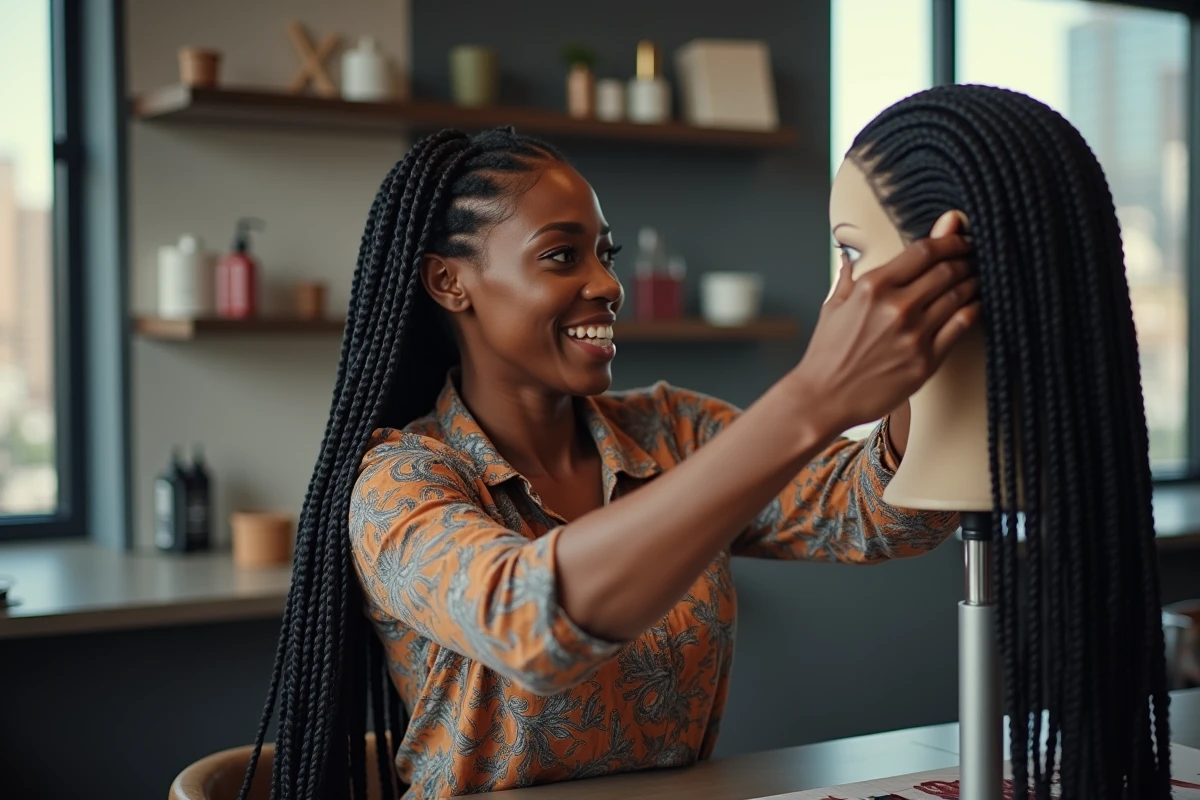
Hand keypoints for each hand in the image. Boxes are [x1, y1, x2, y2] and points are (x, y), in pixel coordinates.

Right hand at [793, 211, 979, 432]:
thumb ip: (851, 276)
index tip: (960, 237)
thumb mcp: (834, 306)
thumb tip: (851, 255)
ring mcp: (914, 334)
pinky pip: (961, 325)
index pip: (924, 251)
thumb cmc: (827, 353)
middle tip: (975, 256)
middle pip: (947, 270)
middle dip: (966, 258)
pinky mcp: (926, 360)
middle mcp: (896, 307)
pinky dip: (974, 309)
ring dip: (974, 281)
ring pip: (959, 294)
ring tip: (978, 277)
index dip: (949, 240)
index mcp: (873, 287)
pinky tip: (977, 303)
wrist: (824, 397)